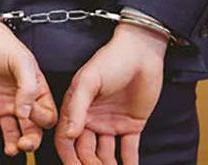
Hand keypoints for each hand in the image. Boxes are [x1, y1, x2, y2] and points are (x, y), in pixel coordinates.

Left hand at [0, 1, 57, 160]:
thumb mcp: (21, 61)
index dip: (42, 119)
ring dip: (13, 145)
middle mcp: (20, 100)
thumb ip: (28, 87)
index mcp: (35, 88)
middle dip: (31, 140)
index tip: (31, 113)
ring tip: (11, 150)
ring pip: (11, 133)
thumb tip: (25, 114)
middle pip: (32, 128)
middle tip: (25, 145)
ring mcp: (0, 104)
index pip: (46, 114)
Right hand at [55, 23, 167, 164]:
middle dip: (88, 164)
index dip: (68, 155)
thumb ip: (77, 107)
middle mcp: (90, 118)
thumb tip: (68, 134)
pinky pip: (128, 149)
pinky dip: (128, 162)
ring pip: (105, 153)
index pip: (66, 138)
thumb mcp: (88, 81)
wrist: (141, 53)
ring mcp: (110, 123)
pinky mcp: (131, 125)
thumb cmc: (110, 61)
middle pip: (85, 150)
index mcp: (76, 108)